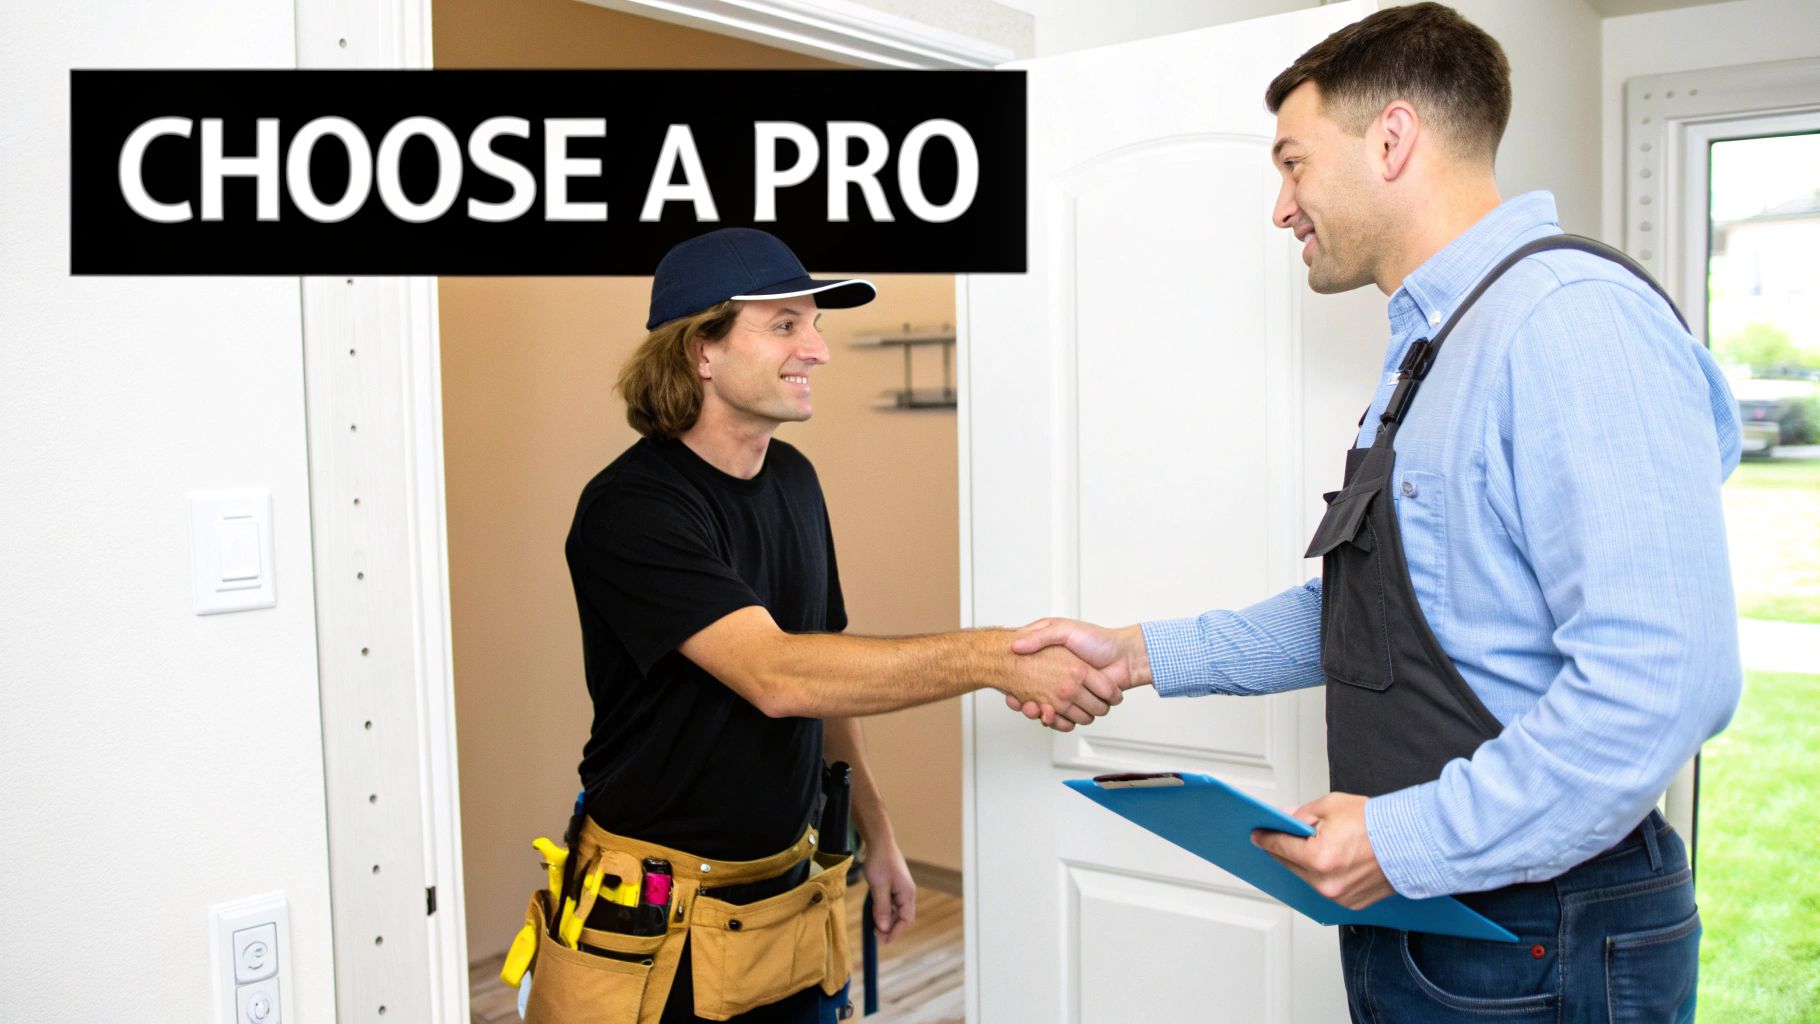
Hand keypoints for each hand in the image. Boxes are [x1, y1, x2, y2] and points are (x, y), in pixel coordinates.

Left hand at [859, 834, 916, 942]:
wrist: (879, 841)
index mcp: (907, 893)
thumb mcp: (879, 887)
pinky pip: (891, 902)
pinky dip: (883, 909)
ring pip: (895, 910)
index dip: (895, 931)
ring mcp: (901, 888)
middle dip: (890, 927)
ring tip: (873, 925)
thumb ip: (882, 908)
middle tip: (876, 935)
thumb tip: (884, 928)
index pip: (905, 919)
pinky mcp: (894, 884)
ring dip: (886, 918)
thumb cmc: (879, 862)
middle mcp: (907, 892)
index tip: (883, 940)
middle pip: (901, 916)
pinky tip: (874, 911)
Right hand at [1006, 619, 1147, 728]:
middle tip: (1022, 702)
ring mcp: (1071, 695)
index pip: (1026, 680)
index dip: (1016, 689)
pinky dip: (1056, 722)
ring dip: (1040, 714)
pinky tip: (1048, 715)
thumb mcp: (1062, 629)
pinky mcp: (1082, 707)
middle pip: (1034, 700)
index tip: (1010, 692)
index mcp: (1052, 664)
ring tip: (1033, 708)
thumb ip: (1040, 636)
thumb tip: (1016, 645)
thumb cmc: (1096, 639)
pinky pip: (1064, 721)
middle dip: (1027, 704)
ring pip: (1048, 712)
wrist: (1124, 655)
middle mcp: (1060, 681)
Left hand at [1250, 792, 1393, 908]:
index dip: (1265, 837)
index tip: (1256, 833)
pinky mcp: (1352, 904)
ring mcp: (1340, 897)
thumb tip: (1284, 820)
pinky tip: (1325, 861)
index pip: (1280, 847)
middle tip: (1277, 836)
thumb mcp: (1331, 806)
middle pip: (1290, 865)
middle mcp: (1327, 883)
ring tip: (1303, 847)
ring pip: (1306, 879)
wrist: (1413, 841)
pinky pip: (1326, 888)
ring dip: (1302, 864)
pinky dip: (1322, 876)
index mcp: (1319, 858)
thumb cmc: (1379, 823)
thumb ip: (1302, 815)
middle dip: (1283, 849)